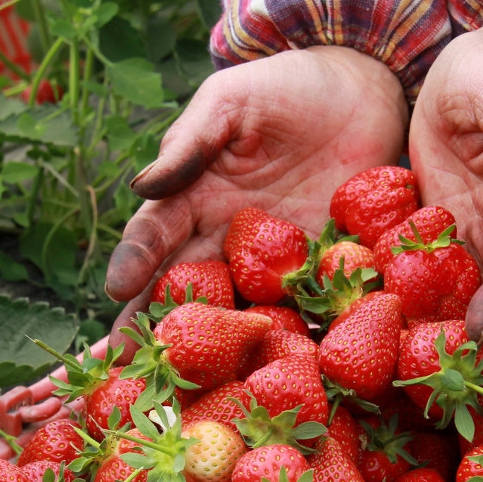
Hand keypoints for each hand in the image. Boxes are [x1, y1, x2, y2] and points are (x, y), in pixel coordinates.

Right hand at [105, 46, 407, 356]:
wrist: (366, 91)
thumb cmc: (286, 87)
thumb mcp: (231, 102)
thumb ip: (191, 142)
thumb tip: (142, 186)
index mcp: (192, 202)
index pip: (153, 239)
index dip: (133, 264)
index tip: (116, 292)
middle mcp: (223, 244)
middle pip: (182, 295)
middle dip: (155, 334)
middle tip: (129, 372)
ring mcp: (272, 268)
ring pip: (235, 317)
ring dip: (216, 356)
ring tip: (193, 394)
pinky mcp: (322, 277)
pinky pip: (304, 314)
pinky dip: (293, 346)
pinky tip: (280, 381)